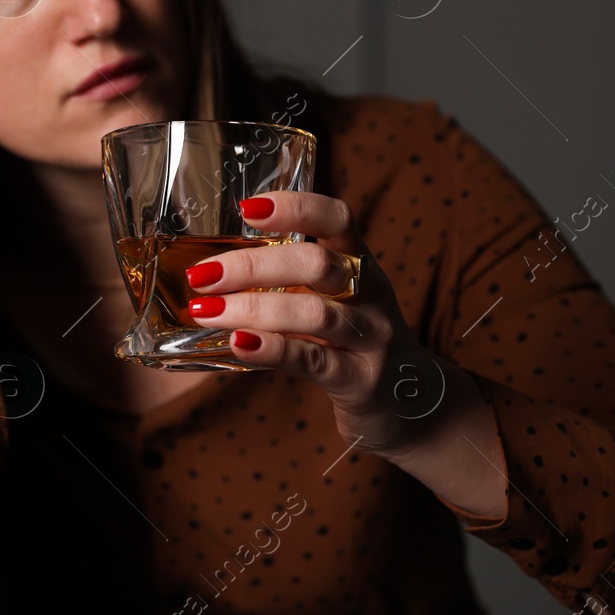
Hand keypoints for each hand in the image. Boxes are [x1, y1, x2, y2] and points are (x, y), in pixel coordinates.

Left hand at [183, 191, 470, 459]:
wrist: (411, 407)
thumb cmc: (355, 345)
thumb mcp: (338, 302)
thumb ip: (294, 282)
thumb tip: (215, 270)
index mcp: (361, 265)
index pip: (338, 219)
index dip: (296, 207)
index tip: (247, 208)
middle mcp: (371, 295)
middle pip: (317, 264)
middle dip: (252, 266)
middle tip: (202, 276)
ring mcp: (370, 339)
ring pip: (314, 313)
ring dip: (252, 308)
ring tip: (205, 312)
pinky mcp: (360, 381)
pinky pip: (314, 361)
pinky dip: (273, 349)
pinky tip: (239, 343)